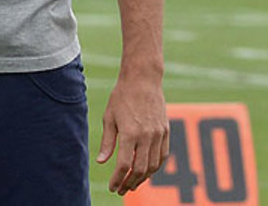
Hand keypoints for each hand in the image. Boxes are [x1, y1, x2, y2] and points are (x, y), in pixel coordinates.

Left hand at [96, 73, 168, 194]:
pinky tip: (147, 171)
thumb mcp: (109, 117)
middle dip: (130, 183)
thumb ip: (108, 142)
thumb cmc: (122, 96)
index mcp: (130, 133)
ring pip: (153, 165)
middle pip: (140, 169)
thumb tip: (102, 162)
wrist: (143, 78)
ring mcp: (158, 134)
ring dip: (143, 178)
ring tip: (133, 184)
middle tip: (121, 190)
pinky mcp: (166, 130)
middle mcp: (146, 136)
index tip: (112, 187)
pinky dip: (155, 167)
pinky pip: (163, 155)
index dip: (117, 179)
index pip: (124, 165)